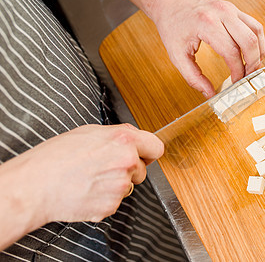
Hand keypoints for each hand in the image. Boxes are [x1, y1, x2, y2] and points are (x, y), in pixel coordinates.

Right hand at [11, 124, 162, 222]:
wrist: (36, 185)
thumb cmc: (56, 157)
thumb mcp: (90, 131)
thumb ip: (119, 134)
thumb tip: (134, 137)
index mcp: (124, 140)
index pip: (156, 147)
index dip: (149, 151)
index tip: (145, 154)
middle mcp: (127, 162)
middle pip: (142, 169)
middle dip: (129, 168)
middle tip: (104, 166)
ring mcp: (121, 185)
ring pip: (128, 185)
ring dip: (116, 183)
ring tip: (91, 177)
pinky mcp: (112, 205)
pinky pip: (116, 200)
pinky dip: (105, 198)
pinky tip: (88, 190)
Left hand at [150, 0, 264, 97]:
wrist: (169, 0)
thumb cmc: (172, 26)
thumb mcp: (177, 55)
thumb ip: (193, 77)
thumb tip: (209, 94)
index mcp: (206, 23)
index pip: (231, 52)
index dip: (237, 71)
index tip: (236, 83)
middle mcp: (222, 12)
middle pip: (249, 41)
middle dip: (252, 64)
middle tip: (248, 78)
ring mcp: (230, 8)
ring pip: (256, 31)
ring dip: (258, 51)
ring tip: (252, 67)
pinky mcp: (233, 8)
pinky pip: (253, 24)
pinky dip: (256, 40)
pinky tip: (251, 53)